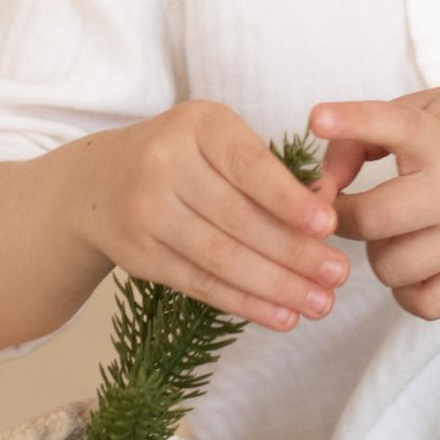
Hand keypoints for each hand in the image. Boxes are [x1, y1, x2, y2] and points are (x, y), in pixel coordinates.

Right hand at [75, 102, 348, 334]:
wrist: (100, 181)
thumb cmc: (184, 156)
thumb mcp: (220, 140)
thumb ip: (270, 171)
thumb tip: (326, 214)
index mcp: (197, 124)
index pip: (248, 164)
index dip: (288, 198)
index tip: (327, 225)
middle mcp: (164, 164)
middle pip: (238, 218)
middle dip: (294, 252)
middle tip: (338, 275)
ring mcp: (147, 212)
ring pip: (221, 257)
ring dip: (276, 286)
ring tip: (320, 303)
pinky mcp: (140, 256)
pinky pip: (201, 284)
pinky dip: (245, 303)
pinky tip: (281, 315)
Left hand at [306, 88, 439, 323]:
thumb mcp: (421, 109)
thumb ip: (360, 139)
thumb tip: (321, 189)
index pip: (392, 126)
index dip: (351, 121)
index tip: (318, 118)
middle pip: (372, 221)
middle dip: (346, 215)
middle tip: (352, 205)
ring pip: (390, 268)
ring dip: (377, 252)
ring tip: (394, 229)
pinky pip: (425, 304)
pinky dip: (406, 289)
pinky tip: (412, 261)